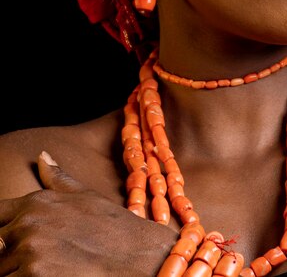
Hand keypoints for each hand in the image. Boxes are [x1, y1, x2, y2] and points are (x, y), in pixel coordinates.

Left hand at [0, 152, 176, 275]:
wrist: (138, 258)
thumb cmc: (113, 228)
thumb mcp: (85, 196)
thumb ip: (57, 179)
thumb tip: (41, 155)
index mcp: (36, 202)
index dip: (0, 228)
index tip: (9, 239)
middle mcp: (28, 223)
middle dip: (8, 254)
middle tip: (36, 258)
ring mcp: (30, 251)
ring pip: (2, 269)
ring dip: (16, 272)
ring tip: (47, 268)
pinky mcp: (34, 276)